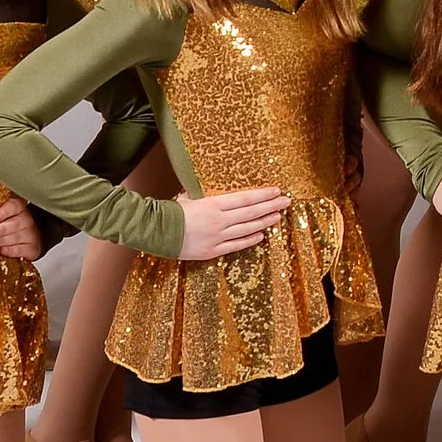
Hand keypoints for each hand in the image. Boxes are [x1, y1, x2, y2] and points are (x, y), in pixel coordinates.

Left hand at [0, 196, 43, 261]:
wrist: (28, 238)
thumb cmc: (9, 224)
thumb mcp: (3, 216)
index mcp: (18, 207)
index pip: (13, 206)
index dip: (2, 212)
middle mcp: (26, 220)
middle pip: (15, 223)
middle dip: (0, 230)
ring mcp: (30, 234)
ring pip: (16, 237)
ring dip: (1, 241)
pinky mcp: (31, 249)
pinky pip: (20, 249)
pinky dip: (9, 251)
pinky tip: (1, 250)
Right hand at [176, 186, 292, 259]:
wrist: (156, 231)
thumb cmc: (171, 211)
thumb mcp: (190, 197)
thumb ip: (206, 197)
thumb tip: (218, 194)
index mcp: (213, 204)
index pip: (245, 199)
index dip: (263, 195)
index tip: (276, 191)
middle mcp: (219, 220)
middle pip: (251, 213)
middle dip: (271, 206)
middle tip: (286, 201)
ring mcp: (217, 237)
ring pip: (247, 229)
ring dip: (265, 222)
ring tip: (277, 217)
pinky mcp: (212, 251)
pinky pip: (236, 245)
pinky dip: (250, 239)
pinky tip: (261, 235)